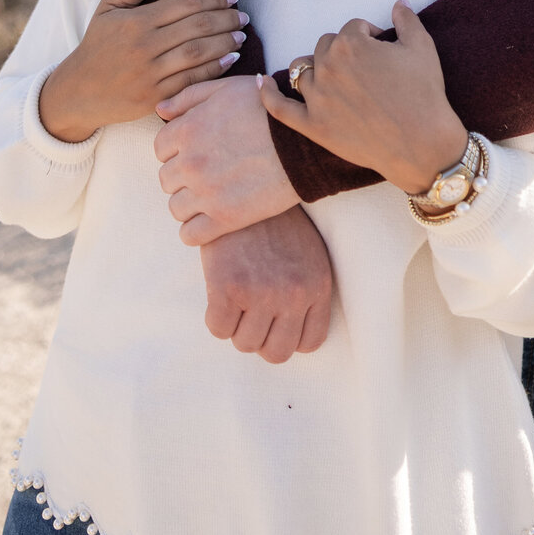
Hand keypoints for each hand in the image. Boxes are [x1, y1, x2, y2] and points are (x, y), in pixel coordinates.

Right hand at [38, 0, 247, 143]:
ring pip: (198, 53)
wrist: (78, 92)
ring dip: (225, 42)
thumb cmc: (98, 44)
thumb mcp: (108, 6)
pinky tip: (230, 58)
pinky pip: (191, 80)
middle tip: (243, 15)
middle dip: (226, 19)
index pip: (185, 4)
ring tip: (241, 34)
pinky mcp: (154, 98)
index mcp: (136, 21)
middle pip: (197, 27)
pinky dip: (215, 69)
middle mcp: (144, 46)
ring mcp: (150, 74)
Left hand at [155, 75, 296, 242]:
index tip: (197, 151)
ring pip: (176, 207)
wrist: (304, 141)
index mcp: (188, 130)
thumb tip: (160, 109)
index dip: (178, 149)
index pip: (160, 149)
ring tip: (212, 195)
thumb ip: (189, 97)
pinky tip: (212, 219)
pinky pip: (190, 235)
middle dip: (183, 176)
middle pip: (167, 178)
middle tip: (209, 172)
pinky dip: (196, 230)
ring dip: (189, 203)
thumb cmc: (267, 109)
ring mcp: (206, 193)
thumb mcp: (227, 89)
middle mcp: (190, 162)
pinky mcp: (225, 219)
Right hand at [199, 208, 332, 362]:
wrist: (243, 181)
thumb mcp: (306, 251)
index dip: (288, 336)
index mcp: (317, 285)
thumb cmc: (271, 221)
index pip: (309, 343)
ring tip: (235, 295)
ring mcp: (261, 292)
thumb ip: (304, 288)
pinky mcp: (228, 286)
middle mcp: (294, 293)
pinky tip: (218, 290)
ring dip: (236, 325)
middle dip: (261, 337)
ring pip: (245, 344)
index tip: (274, 320)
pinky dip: (215, 316)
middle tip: (250, 311)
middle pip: (276, 353)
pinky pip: (219, 329)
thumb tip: (288, 329)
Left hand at [259, 1, 467, 194]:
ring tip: (331, 75)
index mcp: (350, 44)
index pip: (353, 28)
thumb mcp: (422, 47)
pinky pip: (279, 107)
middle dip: (344, 51)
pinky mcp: (312, 126)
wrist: (421, 145)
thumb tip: (399, 3)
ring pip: (302, 69)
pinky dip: (268, 93)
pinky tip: (262, 81)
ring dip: (314, 67)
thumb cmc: (424, 94)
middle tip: (366, 69)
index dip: (371, 36)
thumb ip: (407, 20)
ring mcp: (315, 98)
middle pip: (325, 46)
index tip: (385, 49)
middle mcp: (327, 67)